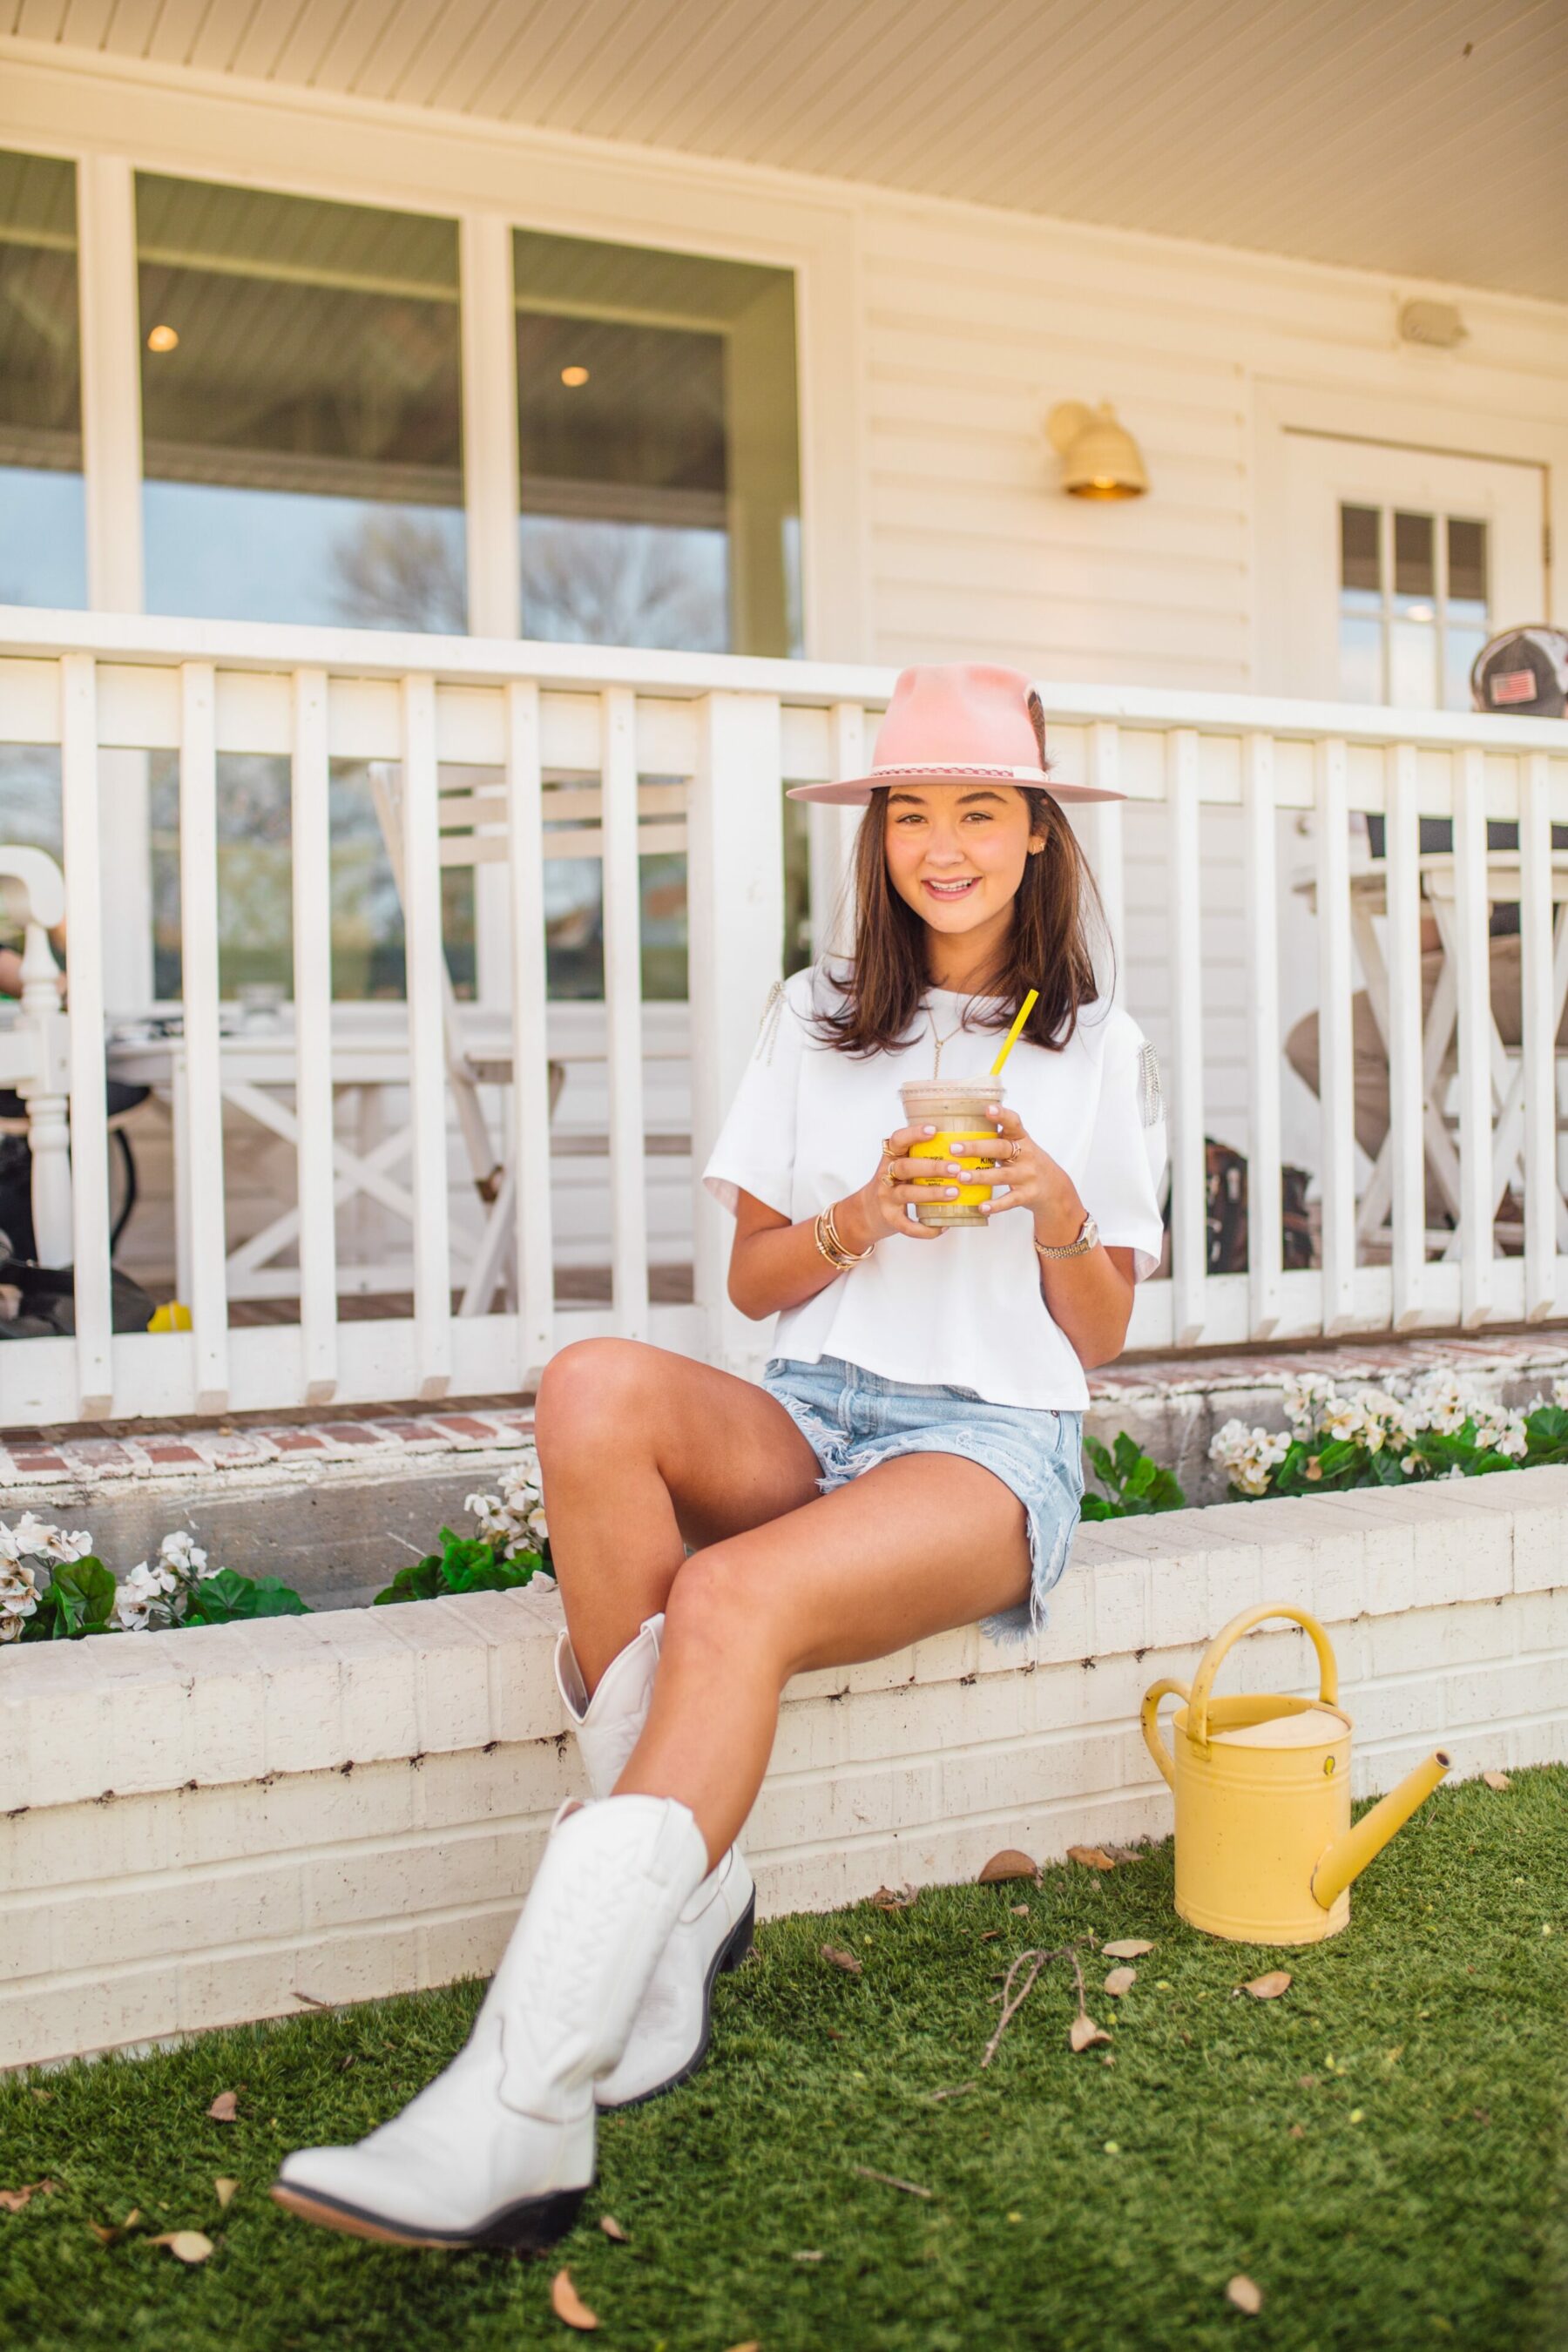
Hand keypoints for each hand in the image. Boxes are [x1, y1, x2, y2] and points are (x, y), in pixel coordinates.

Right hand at [837, 1121, 957, 1247]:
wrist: (865, 1214)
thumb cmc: (893, 1186)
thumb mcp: (900, 1167)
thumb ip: (920, 1157)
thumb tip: (962, 1149)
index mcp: (891, 1158)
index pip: (897, 1141)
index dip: (914, 1134)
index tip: (934, 1130)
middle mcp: (886, 1176)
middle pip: (905, 1167)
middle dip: (932, 1167)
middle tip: (955, 1168)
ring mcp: (886, 1198)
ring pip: (907, 1193)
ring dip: (932, 1193)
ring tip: (954, 1193)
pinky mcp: (889, 1219)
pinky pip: (907, 1225)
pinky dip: (926, 1229)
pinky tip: (943, 1226)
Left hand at [964, 1104, 1085, 1243]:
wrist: (1055, 1188)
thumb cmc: (1027, 1162)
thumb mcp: (1019, 1146)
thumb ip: (998, 1139)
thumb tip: (960, 1130)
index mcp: (1022, 1139)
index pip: (1013, 1123)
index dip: (1001, 1115)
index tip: (988, 1109)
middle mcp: (1026, 1155)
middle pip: (1001, 1149)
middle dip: (977, 1148)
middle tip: (955, 1148)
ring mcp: (1028, 1175)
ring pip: (1002, 1175)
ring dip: (980, 1176)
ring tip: (961, 1177)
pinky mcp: (1028, 1195)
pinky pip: (1010, 1201)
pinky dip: (995, 1205)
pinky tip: (981, 1207)